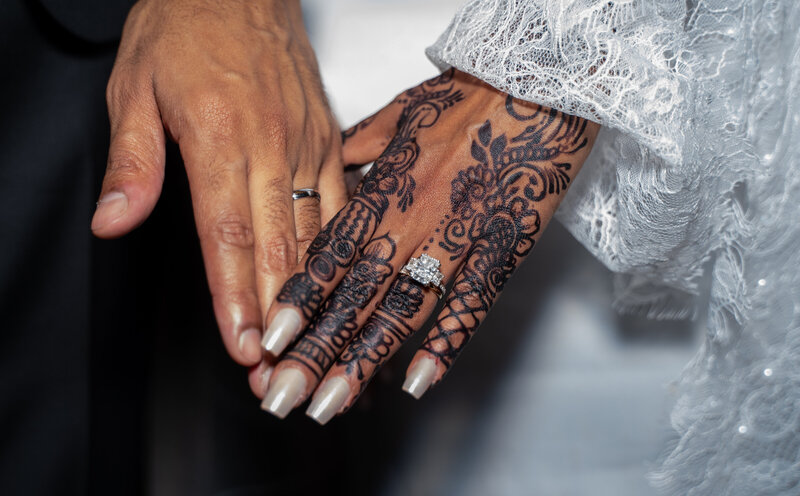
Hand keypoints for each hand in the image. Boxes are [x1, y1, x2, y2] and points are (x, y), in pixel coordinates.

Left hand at [91, 0, 346, 366]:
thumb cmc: (188, 26)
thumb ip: (132, 163)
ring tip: (314, 346)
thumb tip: (116, 222)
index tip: (245, 347)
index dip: (237, 298)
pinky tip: (341, 287)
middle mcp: (271, 144)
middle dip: (278, 318)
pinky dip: (340, 252)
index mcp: (221, 135)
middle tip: (279, 374)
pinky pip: (340, 204)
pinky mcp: (328, 140)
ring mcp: (306, 144)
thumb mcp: (134, 86)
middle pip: (278, 248)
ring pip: (316, 234)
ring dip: (314, 297)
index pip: (228, 234)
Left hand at [256, 69, 599, 421]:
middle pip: (357, 292)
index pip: (332, 252)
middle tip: (281, 393)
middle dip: (316, 347)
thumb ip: (359, 148)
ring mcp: (460, 234)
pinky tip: (419, 382)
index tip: (270, 337)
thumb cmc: (472, 96)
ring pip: (405, 306)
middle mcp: (415, 215)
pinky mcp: (506, 246)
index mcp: (387, 184)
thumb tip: (325, 170)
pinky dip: (447, 342)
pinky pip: (474, 301)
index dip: (299, 298)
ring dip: (365, 359)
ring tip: (331, 403)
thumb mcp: (401, 112)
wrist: (543, 81)